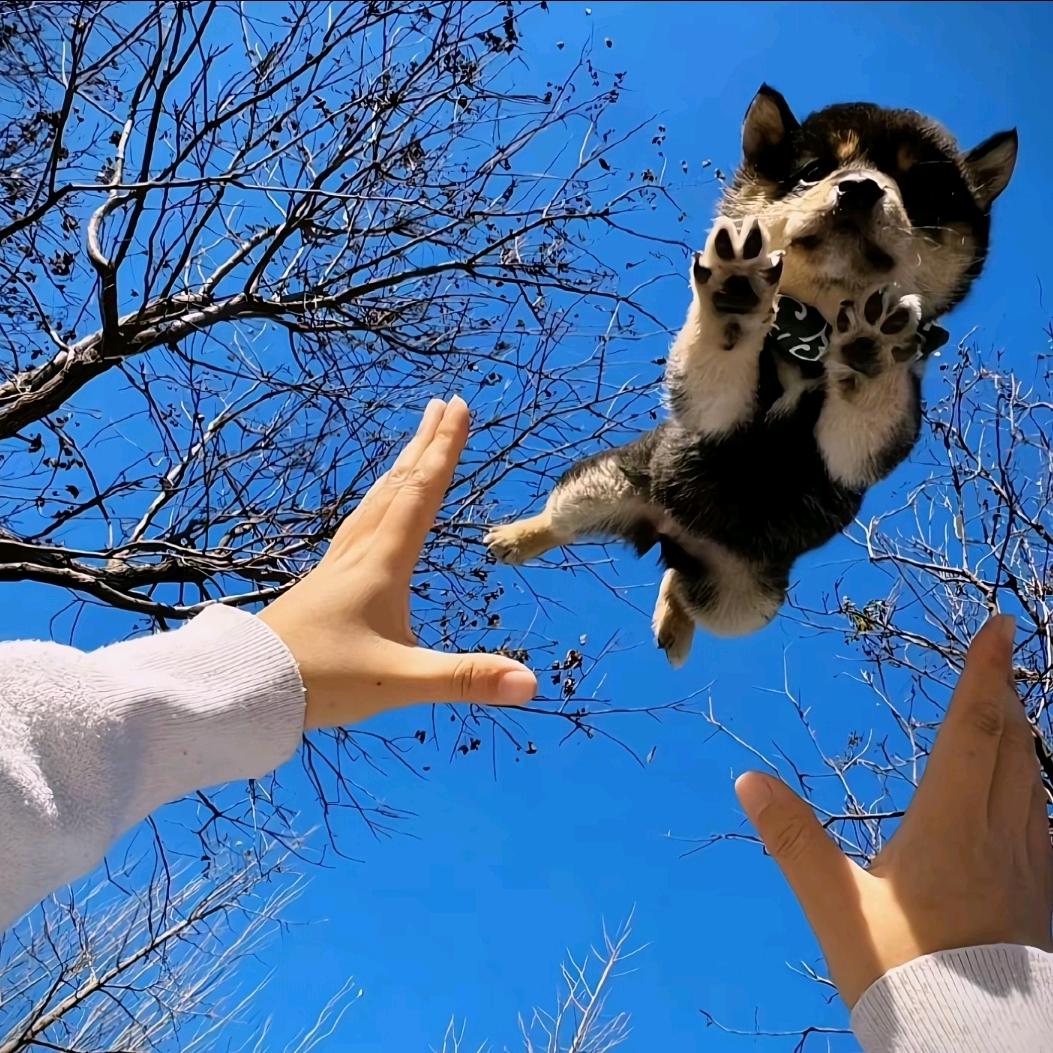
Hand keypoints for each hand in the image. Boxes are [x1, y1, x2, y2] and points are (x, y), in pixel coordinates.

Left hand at [259, 397, 536, 730]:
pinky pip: (358, 525)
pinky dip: (377, 502)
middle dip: (424, 444)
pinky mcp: (322, 584)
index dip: (444, 450)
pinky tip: (372, 514)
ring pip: (374, 503)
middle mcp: (360, 554)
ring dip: (400, 469)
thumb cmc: (323, 681)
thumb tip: (532, 684)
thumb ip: (466, 678)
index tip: (459, 408)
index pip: (421, 494)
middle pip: (397, 486)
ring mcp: (336, 566)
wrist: (243, 688)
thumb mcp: (402, 681)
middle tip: (442, 404)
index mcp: (383, 565)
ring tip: (414, 446)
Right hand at [736, 615, 1052, 1006]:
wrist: (978, 1050)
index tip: (1000, 627)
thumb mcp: (837, 909)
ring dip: (1024, 738)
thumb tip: (749, 781)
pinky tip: (1024, 801)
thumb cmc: (905, 978)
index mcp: (952, 828)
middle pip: (1016, 747)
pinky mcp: (1042, 901)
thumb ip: (793, 841)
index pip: (975, 730)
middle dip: (1008, 696)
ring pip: (1035, 784)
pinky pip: (1043, 824)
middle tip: (1004, 656)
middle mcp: (1002, 838)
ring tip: (1012, 714)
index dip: (987, 674)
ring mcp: (1031, 871)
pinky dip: (1032, 788)